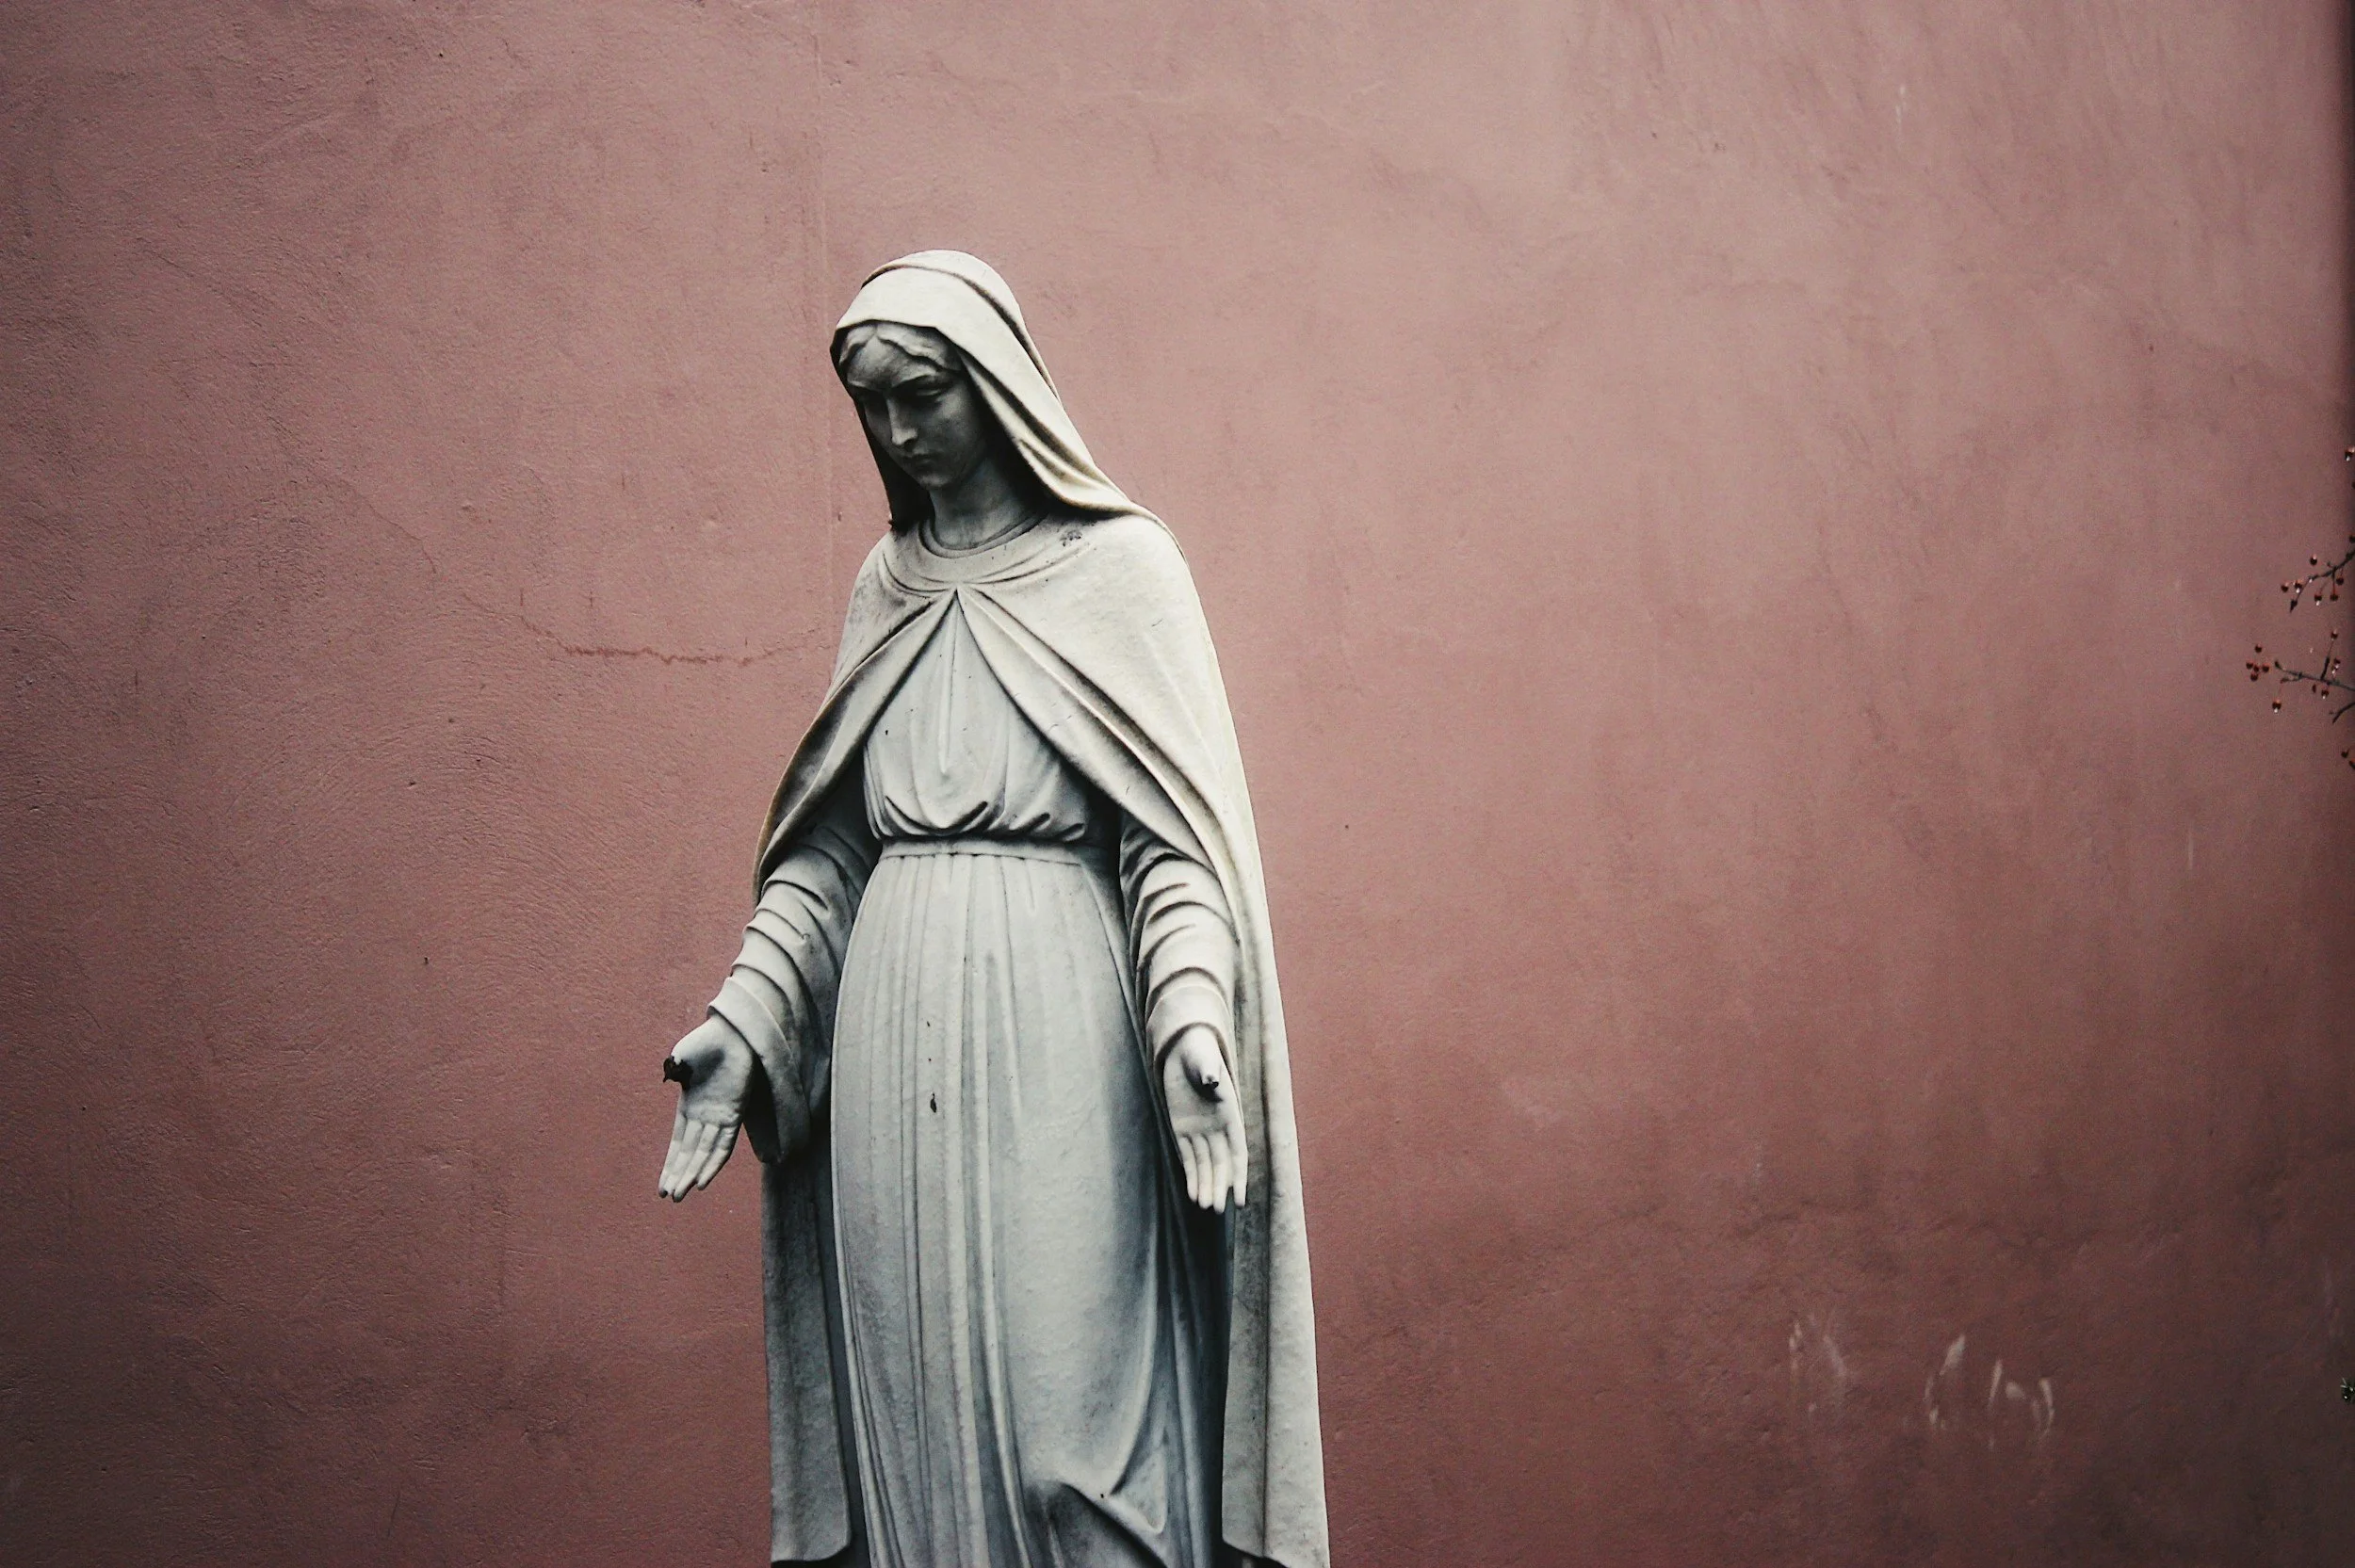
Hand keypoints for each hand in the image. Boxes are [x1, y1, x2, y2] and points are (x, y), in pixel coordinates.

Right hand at [657, 1015, 752, 1201]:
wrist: (732, 1033)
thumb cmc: (706, 1043)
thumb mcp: (683, 1058)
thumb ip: (676, 1069)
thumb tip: (671, 1071)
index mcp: (688, 1107)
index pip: (678, 1144)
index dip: (670, 1165)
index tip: (662, 1187)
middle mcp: (704, 1117)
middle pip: (690, 1153)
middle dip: (679, 1176)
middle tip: (670, 1197)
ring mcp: (719, 1117)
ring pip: (704, 1154)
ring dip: (693, 1174)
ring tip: (681, 1195)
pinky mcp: (734, 1114)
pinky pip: (723, 1144)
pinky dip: (713, 1163)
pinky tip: (704, 1180)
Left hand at [1162, 1028, 1246, 1211]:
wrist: (1183, 1049)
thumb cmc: (1199, 1053)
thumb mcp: (1204, 1060)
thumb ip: (1209, 1071)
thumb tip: (1211, 1079)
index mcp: (1230, 1114)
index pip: (1237, 1152)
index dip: (1239, 1175)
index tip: (1240, 1198)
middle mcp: (1217, 1127)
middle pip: (1221, 1163)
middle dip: (1219, 1186)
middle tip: (1215, 1208)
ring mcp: (1200, 1130)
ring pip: (1205, 1164)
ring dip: (1205, 1184)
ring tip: (1204, 1206)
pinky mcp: (1182, 1129)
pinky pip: (1189, 1157)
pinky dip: (1191, 1175)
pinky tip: (1192, 1193)